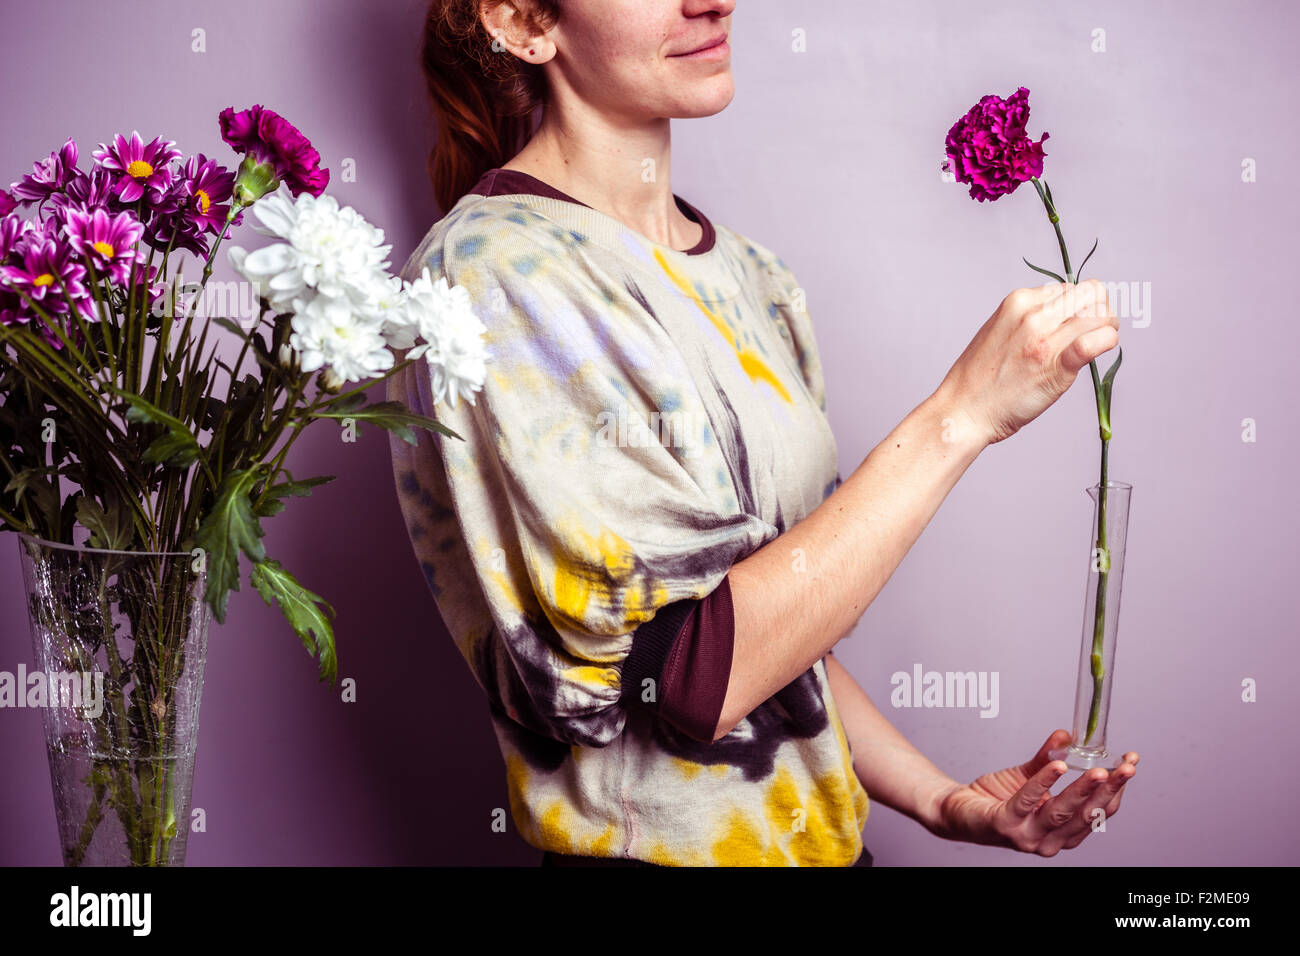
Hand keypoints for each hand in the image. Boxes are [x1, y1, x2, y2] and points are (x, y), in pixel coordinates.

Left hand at [932, 729, 1137, 855]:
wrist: (955, 810)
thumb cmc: (996, 797)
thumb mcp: (1029, 777)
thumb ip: (1049, 759)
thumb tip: (1067, 734)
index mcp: (1062, 832)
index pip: (1098, 812)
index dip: (1117, 789)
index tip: (1130, 763)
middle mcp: (1049, 841)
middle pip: (1087, 815)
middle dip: (1109, 790)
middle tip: (1126, 767)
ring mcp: (1027, 836)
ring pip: (1062, 812)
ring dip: (1083, 788)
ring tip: (1100, 769)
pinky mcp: (1004, 825)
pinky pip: (1027, 801)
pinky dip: (1044, 783)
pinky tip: (1058, 766)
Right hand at [939, 280, 1119, 445]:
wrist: (964, 410)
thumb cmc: (979, 378)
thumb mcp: (999, 330)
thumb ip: (1029, 319)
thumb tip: (1062, 317)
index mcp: (1018, 301)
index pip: (1070, 288)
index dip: (1081, 306)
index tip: (1079, 324)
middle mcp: (1033, 314)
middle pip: (1092, 293)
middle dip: (1101, 309)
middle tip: (1096, 331)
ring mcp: (1044, 338)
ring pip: (1100, 314)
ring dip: (1108, 327)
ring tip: (1098, 344)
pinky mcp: (1055, 365)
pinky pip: (1095, 341)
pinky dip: (1107, 341)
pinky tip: (1102, 348)